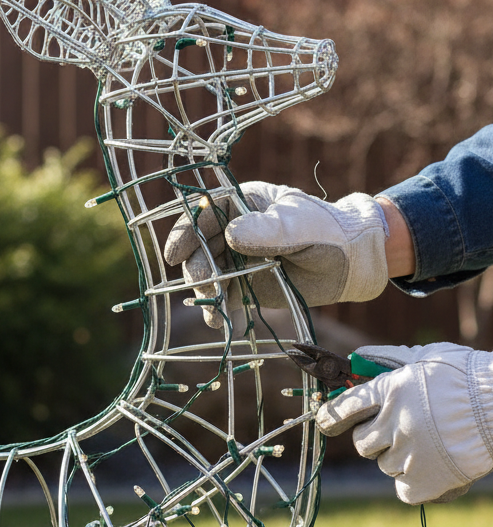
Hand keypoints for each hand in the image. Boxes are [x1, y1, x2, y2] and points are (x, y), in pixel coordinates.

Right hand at [163, 182, 389, 327]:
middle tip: (207, 284)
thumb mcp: (299, 225)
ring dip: (206, 292)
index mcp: (242, 205)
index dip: (185, 232)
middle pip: (199, 247)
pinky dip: (218, 311)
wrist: (350, 263)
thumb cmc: (327, 232)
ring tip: (216, 309)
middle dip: (198, 267)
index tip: (175, 253)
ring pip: (208, 274)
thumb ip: (268, 229)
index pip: (204, 213)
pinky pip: (222, 298)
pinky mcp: (243, 286)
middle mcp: (233, 231)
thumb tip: (231, 232)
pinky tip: (221, 322)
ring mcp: (236, 260)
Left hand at [316, 343, 492, 503]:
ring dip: (397, 458)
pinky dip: (413, 483)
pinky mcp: (427, 480)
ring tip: (426, 445)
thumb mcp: (426, 357)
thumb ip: (388, 359)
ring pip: (384, 464)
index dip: (330, 417)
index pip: (344, 407)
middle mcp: (394, 422)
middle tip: (395, 431)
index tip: (326, 423)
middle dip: (373, 438)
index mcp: (389, 390)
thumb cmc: (468, 377)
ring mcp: (409, 453)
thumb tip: (358, 357)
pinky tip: (429, 468)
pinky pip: (402, 489)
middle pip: (361, 442)